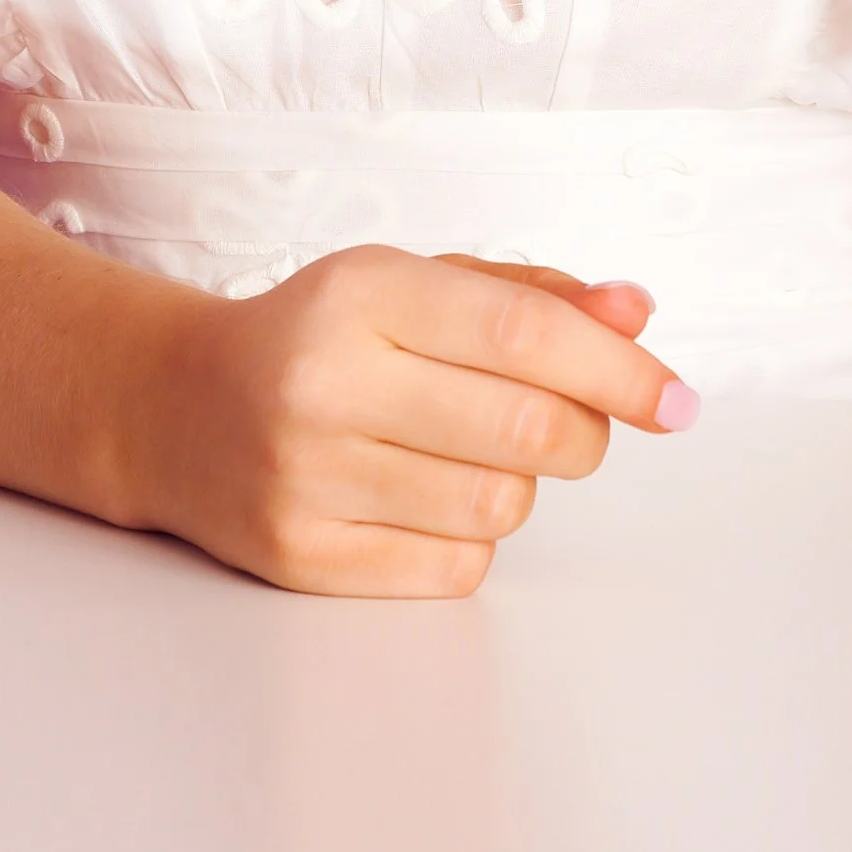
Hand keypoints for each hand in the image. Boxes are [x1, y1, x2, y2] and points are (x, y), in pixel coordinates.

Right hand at [133, 243, 694, 597]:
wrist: (174, 407)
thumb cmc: (317, 336)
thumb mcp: (413, 285)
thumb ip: (530, 296)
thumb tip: (638, 316)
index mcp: (361, 293)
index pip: (524, 334)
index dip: (619, 369)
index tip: (678, 400)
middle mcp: (326, 382)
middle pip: (527, 429)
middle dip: (583, 431)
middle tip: (572, 421)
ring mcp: (308, 477)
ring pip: (499, 506)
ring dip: (520, 485)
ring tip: (471, 452)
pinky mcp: (300, 556)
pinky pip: (454, 566)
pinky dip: (470, 536)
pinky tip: (425, 495)